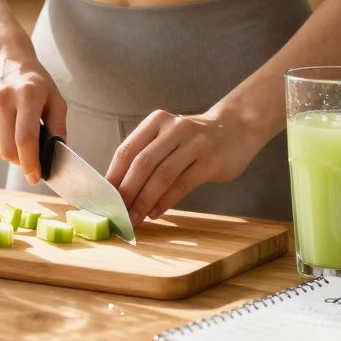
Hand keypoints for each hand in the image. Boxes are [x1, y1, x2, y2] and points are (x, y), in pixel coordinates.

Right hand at [0, 54, 66, 184]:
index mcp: (27, 95)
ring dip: (9, 153)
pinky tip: (5, 129)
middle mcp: (1, 98)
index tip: (35, 177)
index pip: (26, 138)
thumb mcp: (54, 97)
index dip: (31, 163)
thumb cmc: (32, 80)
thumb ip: (58, 126)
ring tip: (17, 137)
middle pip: (8, 149)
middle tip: (30, 159)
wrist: (1, 57)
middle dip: (21, 162)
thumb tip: (56, 154)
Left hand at [105, 109, 264, 223]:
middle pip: (142, 164)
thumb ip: (146, 155)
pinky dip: (165, 202)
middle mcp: (174, 129)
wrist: (236, 129)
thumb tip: (117, 189)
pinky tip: (155, 213)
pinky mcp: (210, 161)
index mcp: (157, 121)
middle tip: (117, 213)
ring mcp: (194, 144)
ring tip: (134, 218)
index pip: (127, 150)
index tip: (103, 199)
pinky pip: (182, 185)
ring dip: (144, 201)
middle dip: (126, 192)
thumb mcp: (168, 137)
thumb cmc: (193, 140)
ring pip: (162, 176)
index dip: (113, 177)